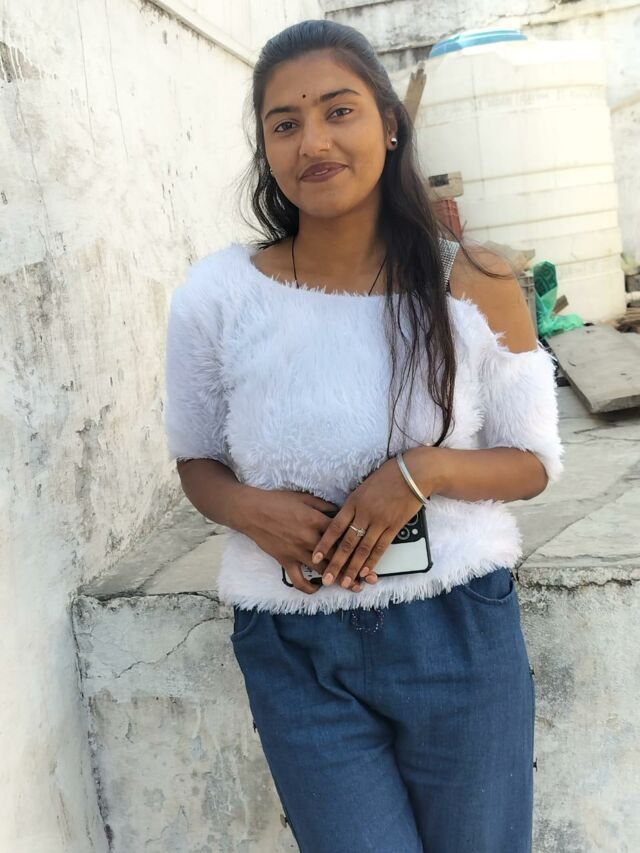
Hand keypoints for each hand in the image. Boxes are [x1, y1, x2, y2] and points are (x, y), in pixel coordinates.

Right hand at [237, 488, 366, 594]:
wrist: (252, 511)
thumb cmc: (278, 501)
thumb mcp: (305, 498)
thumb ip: (325, 506)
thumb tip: (341, 512)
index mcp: (318, 521)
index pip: (343, 536)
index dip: (358, 545)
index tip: (369, 552)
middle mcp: (310, 539)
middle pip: (337, 557)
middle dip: (354, 568)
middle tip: (367, 577)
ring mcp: (298, 552)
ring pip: (323, 571)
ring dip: (338, 580)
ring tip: (351, 586)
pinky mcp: (285, 561)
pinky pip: (298, 580)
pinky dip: (308, 588)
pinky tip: (317, 590)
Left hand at [310, 453, 428, 589]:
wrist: (413, 473)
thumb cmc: (387, 476)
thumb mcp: (362, 487)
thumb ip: (352, 505)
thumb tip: (341, 519)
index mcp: (353, 502)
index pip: (335, 527)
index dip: (324, 544)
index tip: (315, 557)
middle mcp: (364, 514)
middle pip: (347, 543)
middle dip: (336, 563)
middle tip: (328, 579)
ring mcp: (380, 522)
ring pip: (363, 549)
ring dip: (353, 568)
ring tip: (345, 582)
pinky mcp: (394, 527)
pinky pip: (381, 548)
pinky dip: (372, 561)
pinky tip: (365, 572)